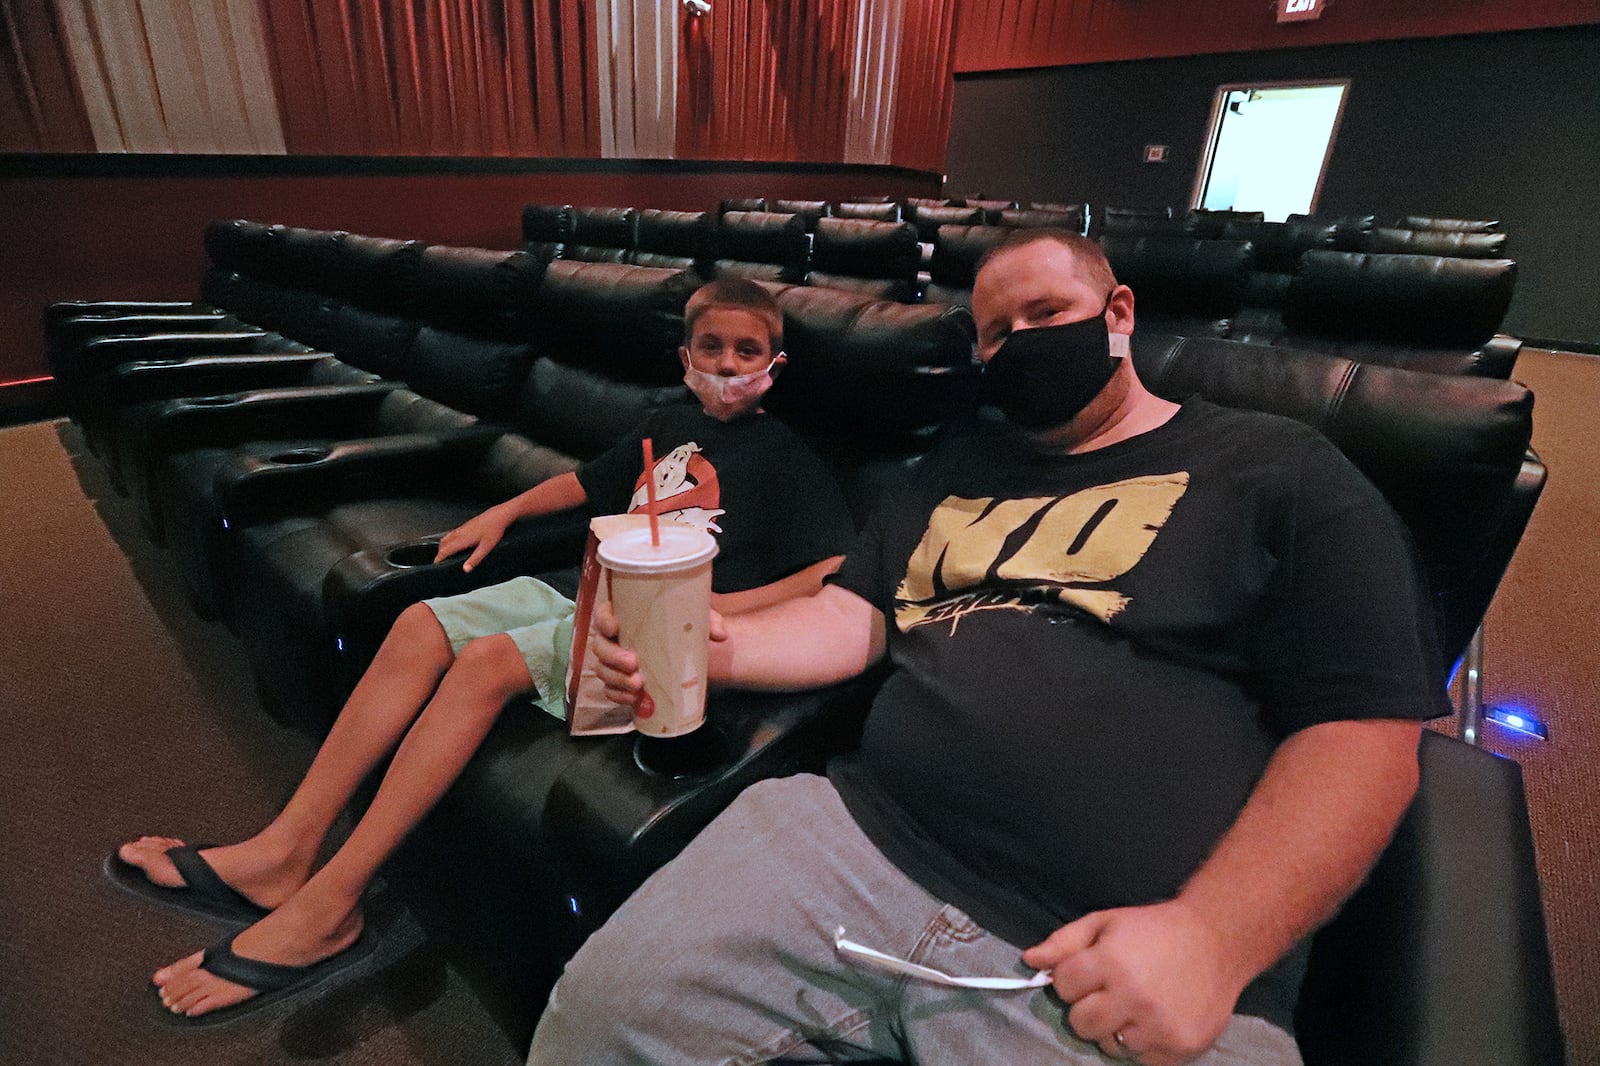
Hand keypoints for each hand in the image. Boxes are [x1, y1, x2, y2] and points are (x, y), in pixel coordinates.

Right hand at [435, 507, 512, 571]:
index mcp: (462, 539)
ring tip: (443, 553)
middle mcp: (460, 533)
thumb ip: (475, 559)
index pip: (445, 550)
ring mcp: (462, 528)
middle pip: (443, 543)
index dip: (439, 557)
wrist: (497, 516)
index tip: (436, 563)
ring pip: (446, 537)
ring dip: (443, 545)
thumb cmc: (493, 530)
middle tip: (439, 560)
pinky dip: (448, 539)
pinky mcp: (465, 525)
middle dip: (439, 552)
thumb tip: (466, 569)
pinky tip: (453, 542)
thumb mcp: (485, 548)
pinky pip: (451, 533)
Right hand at [590, 601, 726, 705]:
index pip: (604, 613)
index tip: (615, 627)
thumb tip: (720, 634)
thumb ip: (708, 620)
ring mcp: (614, 662)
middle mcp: (615, 638)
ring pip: (603, 670)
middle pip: (600, 646)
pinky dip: (619, 696)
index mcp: (625, 615)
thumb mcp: (696, 618)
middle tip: (633, 663)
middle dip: (613, 657)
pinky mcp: (619, 682)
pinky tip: (633, 698)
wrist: (684, 651)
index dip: (604, 620)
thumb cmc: (681, 627)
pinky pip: (610, 691)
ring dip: (617, 680)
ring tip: (637, 685)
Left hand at [1022, 900, 1245, 1065]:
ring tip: (1135, 1005)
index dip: (1072, 978)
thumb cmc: (1154, 930)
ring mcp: (1158, 1027)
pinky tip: (1154, 1020)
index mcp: (1111, 962)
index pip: (1063, 986)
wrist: (1217, 942)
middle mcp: (1134, 998)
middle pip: (1081, 1023)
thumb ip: (1064, 943)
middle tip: (1109, 993)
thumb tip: (1029, 960)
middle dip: (1087, 1008)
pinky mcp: (1179, 1048)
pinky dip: (1141, 1044)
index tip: (1091, 971)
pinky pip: (1139, 1060)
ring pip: (1108, 1046)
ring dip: (1115, 1028)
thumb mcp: (1106, 922)